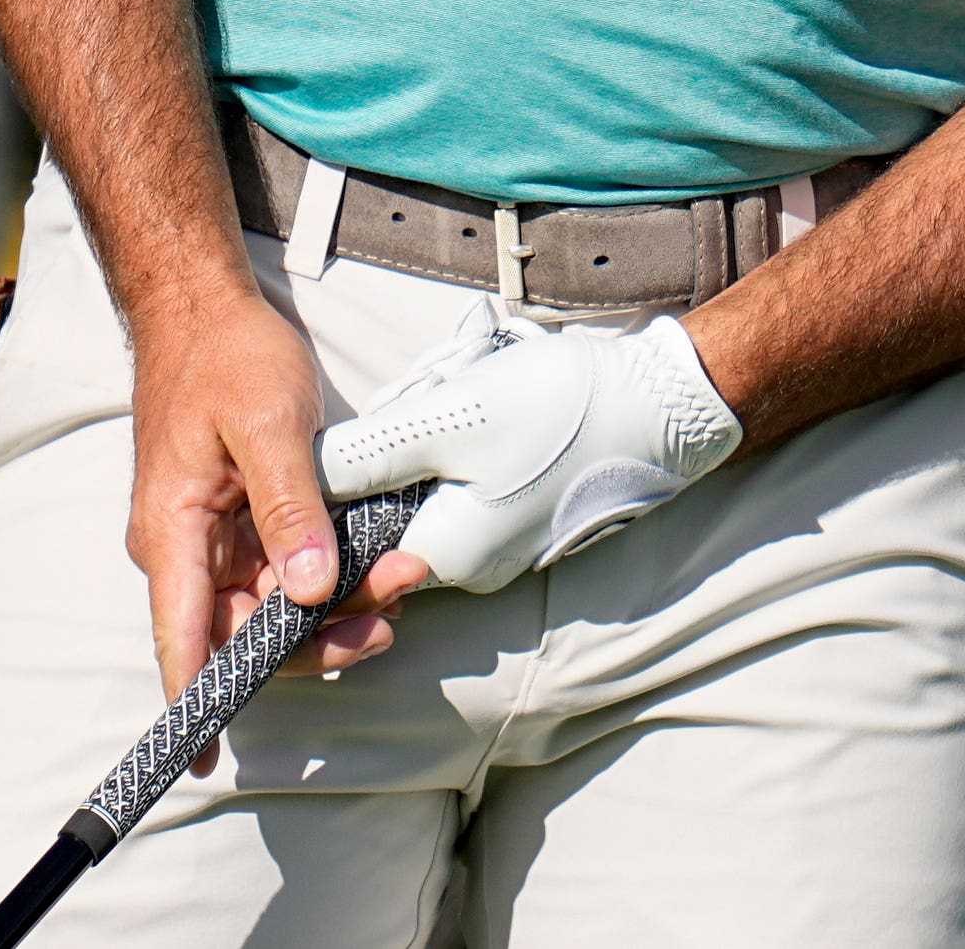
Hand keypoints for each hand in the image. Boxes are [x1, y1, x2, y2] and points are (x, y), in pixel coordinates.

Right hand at [124, 286, 423, 728]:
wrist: (204, 309)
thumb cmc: (226, 360)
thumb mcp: (268, 425)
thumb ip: (290, 508)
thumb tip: (307, 592)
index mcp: (174, 536)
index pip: (181, 641)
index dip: (194, 707)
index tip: (205, 759)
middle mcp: (188, 553)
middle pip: (245, 634)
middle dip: (318, 640)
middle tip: (393, 613)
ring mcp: (216, 542)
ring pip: (274, 608)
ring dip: (336, 607)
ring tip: (403, 578)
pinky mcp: (244, 525)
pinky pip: (286, 573)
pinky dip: (330, 575)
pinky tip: (378, 559)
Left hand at [315, 309, 742, 594]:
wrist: (664, 404)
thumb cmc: (560, 412)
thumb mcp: (448, 421)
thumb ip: (367, 457)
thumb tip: (300, 480)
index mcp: (445, 556)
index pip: (351, 552)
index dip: (328, 504)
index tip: (334, 450)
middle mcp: (473, 567)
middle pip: (388, 521)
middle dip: (388, 462)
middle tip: (415, 403)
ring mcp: (506, 543)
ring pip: (430, 499)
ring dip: (427, 449)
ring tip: (456, 396)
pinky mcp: (528, 513)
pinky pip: (468, 489)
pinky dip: (462, 451)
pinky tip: (484, 406)